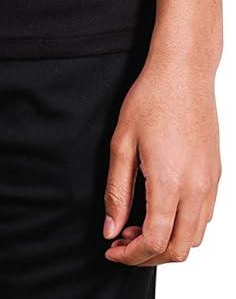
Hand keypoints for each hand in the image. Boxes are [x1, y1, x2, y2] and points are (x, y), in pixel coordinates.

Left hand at [103, 51, 221, 265]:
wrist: (184, 71)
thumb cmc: (151, 98)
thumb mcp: (122, 142)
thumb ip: (116, 191)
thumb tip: (111, 229)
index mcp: (170, 182)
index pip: (154, 241)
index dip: (130, 254)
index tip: (111, 248)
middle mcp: (196, 188)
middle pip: (178, 249)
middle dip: (148, 256)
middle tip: (122, 240)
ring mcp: (211, 182)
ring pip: (195, 237)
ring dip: (167, 243)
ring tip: (138, 224)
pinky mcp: (216, 174)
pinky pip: (204, 217)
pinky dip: (184, 227)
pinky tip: (161, 209)